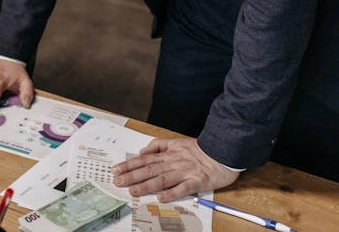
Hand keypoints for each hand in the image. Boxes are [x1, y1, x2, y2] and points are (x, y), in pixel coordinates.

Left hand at [111, 138, 238, 201]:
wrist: (222, 151)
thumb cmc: (200, 149)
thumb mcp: (177, 141)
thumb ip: (159, 145)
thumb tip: (142, 152)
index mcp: (168, 153)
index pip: (144, 160)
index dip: (129, 165)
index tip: (116, 170)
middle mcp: (173, 162)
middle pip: (149, 169)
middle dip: (132, 176)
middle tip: (118, 181)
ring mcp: (184, 172)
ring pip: (162, 179)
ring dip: (146, 185)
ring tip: (133, 191)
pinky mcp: (196, 182)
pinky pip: (182, 188)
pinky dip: (171, 193)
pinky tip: (161, 198)